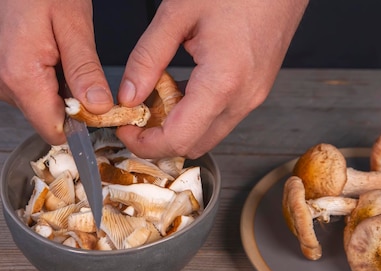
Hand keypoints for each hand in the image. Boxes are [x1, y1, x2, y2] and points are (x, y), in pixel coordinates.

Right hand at [0, 0, 113, 144]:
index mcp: (18, 76)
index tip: (103, 109)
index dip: (82, 125)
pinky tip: (50, 51)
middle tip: (85, 68)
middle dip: (73, 104)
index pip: (55, 131)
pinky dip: (45, 79)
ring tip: (62, 51)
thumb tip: (100, 109)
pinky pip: (26, 89)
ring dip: (59, 89)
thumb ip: (85, 72)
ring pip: (38, 104)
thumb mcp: (73, 24)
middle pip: (47, 118)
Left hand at [116, 0, 308, 158]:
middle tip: (135, 116)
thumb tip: (128, 95)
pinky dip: (196, 113)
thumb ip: (148, 58)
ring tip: (156, 96)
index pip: (178, 139)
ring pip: (208, 134)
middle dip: (159, 140)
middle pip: (194, 145)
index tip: (124, 130)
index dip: (145, 143)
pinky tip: (181, 87)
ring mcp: (253, 96)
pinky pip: (221, 116)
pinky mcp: (256, 89)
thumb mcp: (177, 13)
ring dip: (178, 126)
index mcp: (223, 82)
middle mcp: (243, 98)